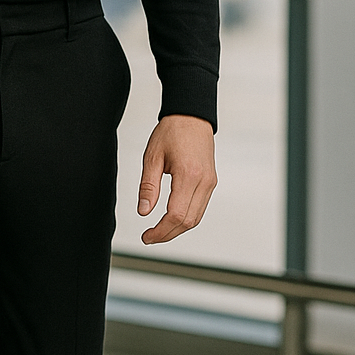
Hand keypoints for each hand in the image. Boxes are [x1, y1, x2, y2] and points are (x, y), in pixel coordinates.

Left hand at [138, 115, 216, 244]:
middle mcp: (204, 181)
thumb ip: (148, 186)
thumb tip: (143, 212)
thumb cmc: (171, 132)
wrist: (192, 116)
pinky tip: (171, 219)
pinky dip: (186, 218)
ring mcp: (210, 182)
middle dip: (168, 234)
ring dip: (177, 229)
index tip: (146, 236)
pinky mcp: (211, 182)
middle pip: (188, 222)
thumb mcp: (152, 157)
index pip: (176, 215)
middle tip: (149, 237)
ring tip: (158, 231)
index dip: (160, 231)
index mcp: (189, 175)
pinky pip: (200, 208)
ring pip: (196, 218)